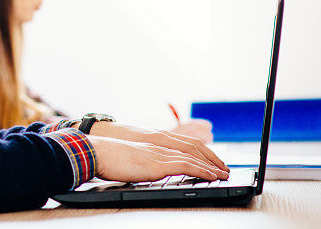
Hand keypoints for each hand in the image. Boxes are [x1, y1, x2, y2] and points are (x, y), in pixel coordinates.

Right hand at [89, 121, 228, 173]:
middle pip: (193, 148)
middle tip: (223, 168)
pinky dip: (202, 170)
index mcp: (152, 143)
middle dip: (211, 158)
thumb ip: (140, 160)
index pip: (182, 145)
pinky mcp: (158, 163)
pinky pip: (187, 165)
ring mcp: (159, 153)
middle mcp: (159, 145)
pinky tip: (212, 176)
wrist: (97, 152)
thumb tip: (143, 168)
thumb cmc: (107, 157)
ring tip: (223, 174)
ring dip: (211, 165)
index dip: (199, 152)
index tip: (209, 161)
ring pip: (194, 156)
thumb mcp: (128, 157)